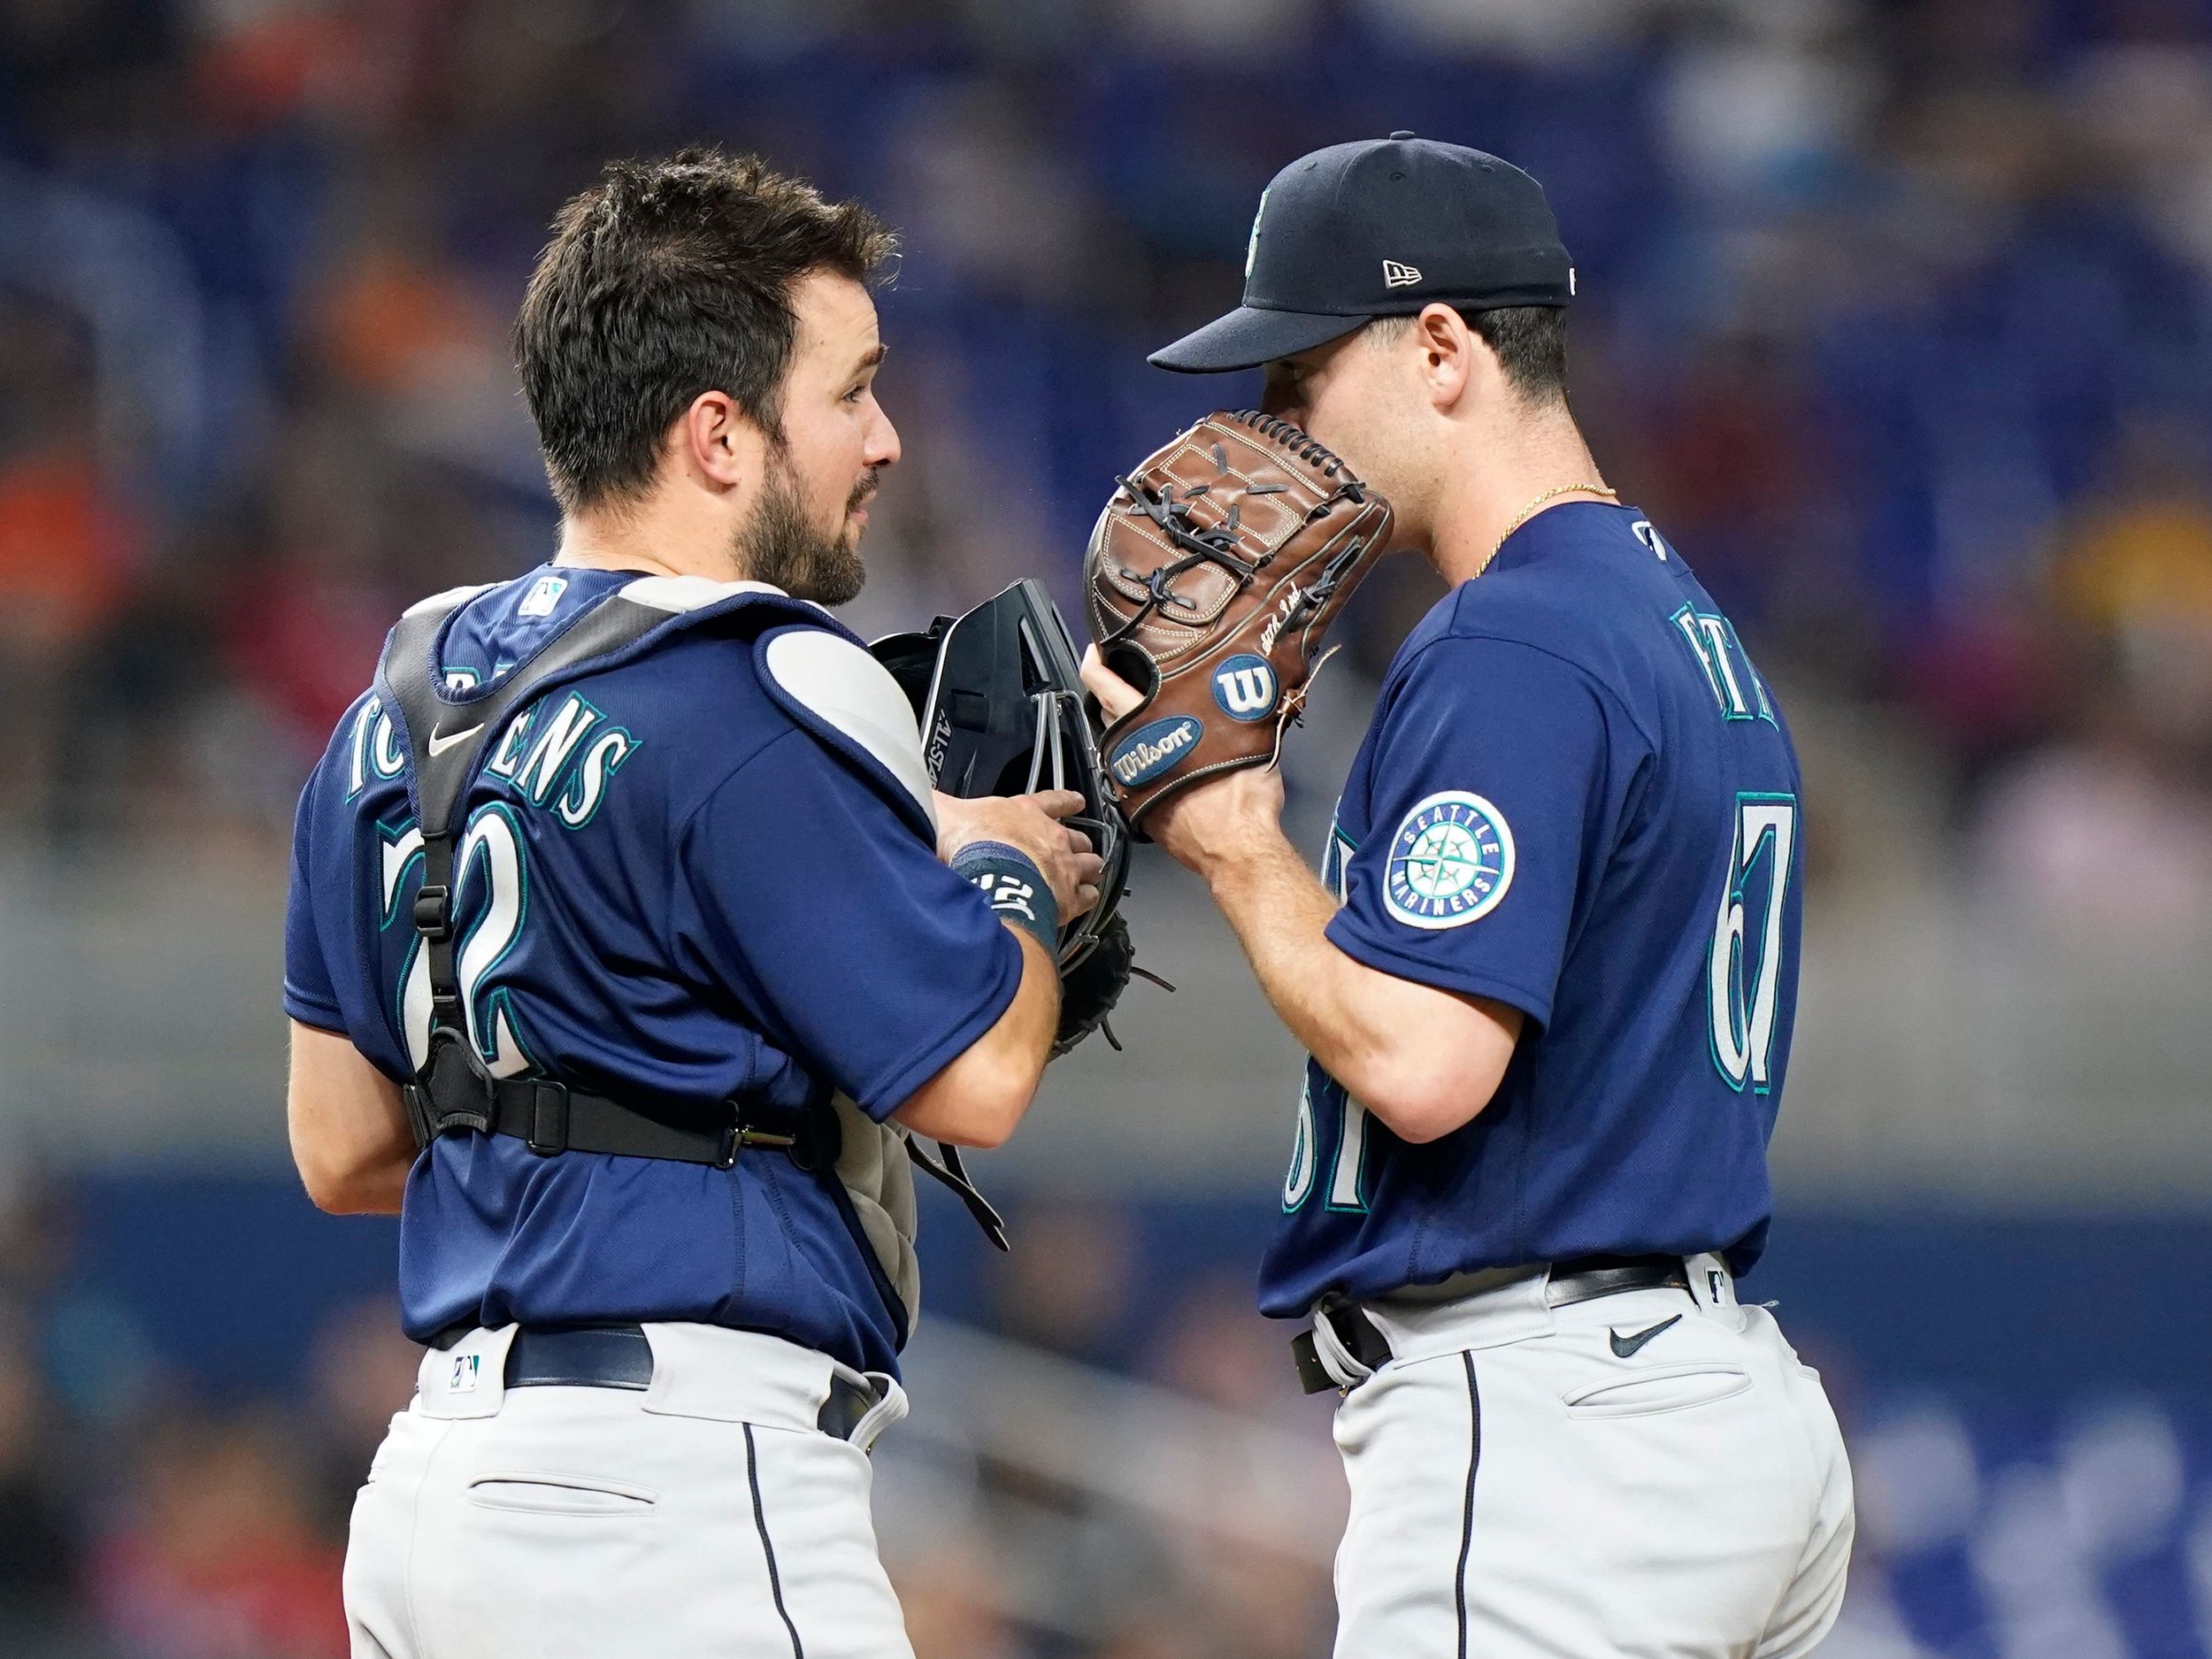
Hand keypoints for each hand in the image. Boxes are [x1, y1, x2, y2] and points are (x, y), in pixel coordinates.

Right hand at [938, 788, 1104, 919]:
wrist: (988, 876)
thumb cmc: (969, 842)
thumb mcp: (943, 812)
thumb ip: (935, 804)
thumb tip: (915, 792)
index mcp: (1025, 812)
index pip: (1052, 801)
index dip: (1066, 802)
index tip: (1077, 802)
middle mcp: (1052, 837)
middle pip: (1078, 837)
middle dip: (1079, 844)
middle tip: (1078, 850)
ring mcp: (1064, 867)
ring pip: (1090, 864)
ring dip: (1089, 868)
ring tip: (1089, 874)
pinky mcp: (1069, 897)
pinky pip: (1089, 896)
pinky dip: (1089, 897)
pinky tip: (1087, 900)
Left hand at [1079, 647, 1287, 877]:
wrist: (1236, 852)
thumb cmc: (1240, 800)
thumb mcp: (1245, 739)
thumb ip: (1234, 713)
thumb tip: (1245, 695)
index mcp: (1151, 730)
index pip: (1108, 689)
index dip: (1095, 664)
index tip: (1096, 650)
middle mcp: (1132, 754)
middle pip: (1107, 714)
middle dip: (1110, 691)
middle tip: (1122, 673)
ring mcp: (1131, 782)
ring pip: (1116, 743)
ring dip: (1125, 725)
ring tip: (1145, 710)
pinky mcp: (1137, 805)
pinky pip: (1129, 769)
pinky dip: (1138, 755)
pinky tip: (1158, 751)